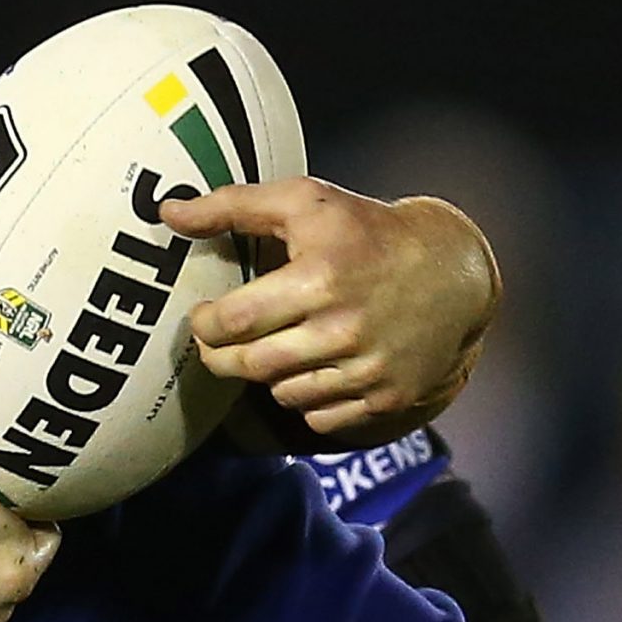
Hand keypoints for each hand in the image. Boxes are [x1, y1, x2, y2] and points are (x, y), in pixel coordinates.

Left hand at [167, 179, 497, 441]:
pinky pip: (318, 418)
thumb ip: (233, 205)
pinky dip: (307, 400)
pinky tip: (314, 368)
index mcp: (320, 277)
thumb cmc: (366, 233)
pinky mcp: (386, 398)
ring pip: (282, 394)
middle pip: (250, 365)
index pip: (233, 321)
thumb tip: (169, 211)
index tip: (204, 316)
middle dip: (222, 357)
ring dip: (268, 376)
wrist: (452, 271)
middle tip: (219, 342)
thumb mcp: (306, 203)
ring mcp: (369, 368)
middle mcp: (345, 328)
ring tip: (275, 347)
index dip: (205, 324)